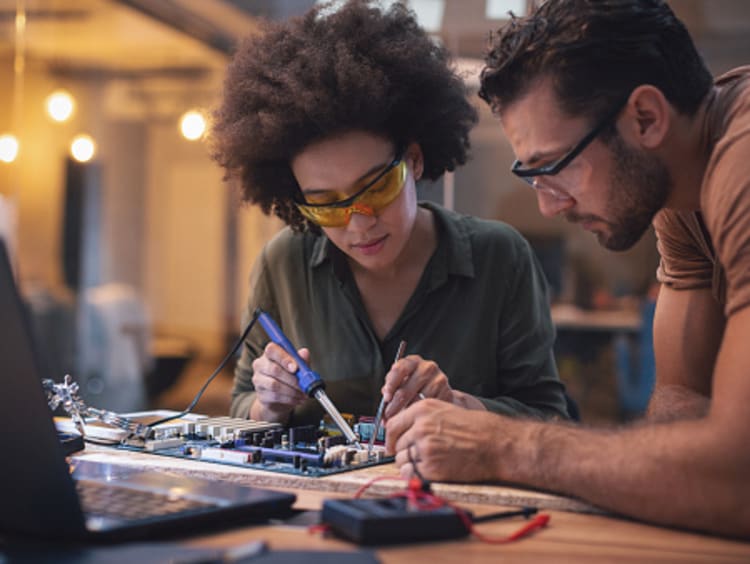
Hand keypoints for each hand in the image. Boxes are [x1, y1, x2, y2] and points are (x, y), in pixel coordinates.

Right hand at [249, 342, 308, 421]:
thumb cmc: (289, 376)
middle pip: (274, 369)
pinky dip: (289, 399)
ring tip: (303, 394)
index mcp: (269, 354)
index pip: (272, 350)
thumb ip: (301, 360)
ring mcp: (258, 380)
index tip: (296, 368)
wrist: (280, 398)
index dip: (284, 358)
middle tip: (305, 385)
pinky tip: (297, 399)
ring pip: (274, 385)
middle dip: (292, 378)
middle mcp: (260, 365)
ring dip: (292, 391)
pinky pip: (275, 396)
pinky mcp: (261, 395)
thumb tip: (304, 352)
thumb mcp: (298, 367)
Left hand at [381, 355, 453, 418]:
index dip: (391, 385)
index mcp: (412, 362)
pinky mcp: (447, 392)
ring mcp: (439, 379)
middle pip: (407, 388)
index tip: (386, 398)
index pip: (400, 369)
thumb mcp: (401, 384)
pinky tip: (417, 419)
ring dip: (408, 413)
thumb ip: (391, 389)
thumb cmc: (414, 388)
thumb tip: (385, 402)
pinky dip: (422, 415)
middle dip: (395, 405)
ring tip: (401, 420)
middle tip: (388, 417)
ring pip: (419, 400)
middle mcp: (427, 367)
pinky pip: (431, 407)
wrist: (439, 392)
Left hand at [385, 399, 507, 481]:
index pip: (391, 425)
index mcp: (422, 410)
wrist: (493, 444)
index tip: (391, 444)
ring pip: (401, 460)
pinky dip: (414, 475)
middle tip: (417, 455)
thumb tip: (399, 429)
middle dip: (403, 451)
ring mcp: (424, 448)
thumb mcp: (444, 410)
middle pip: (395, 444)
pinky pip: (409, 474)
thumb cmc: (473, 428)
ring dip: (409, 463)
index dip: (390, 438)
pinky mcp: (430, 468)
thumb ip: (420, 418)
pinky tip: (428, 470)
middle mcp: (420, 428)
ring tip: (427, 461)